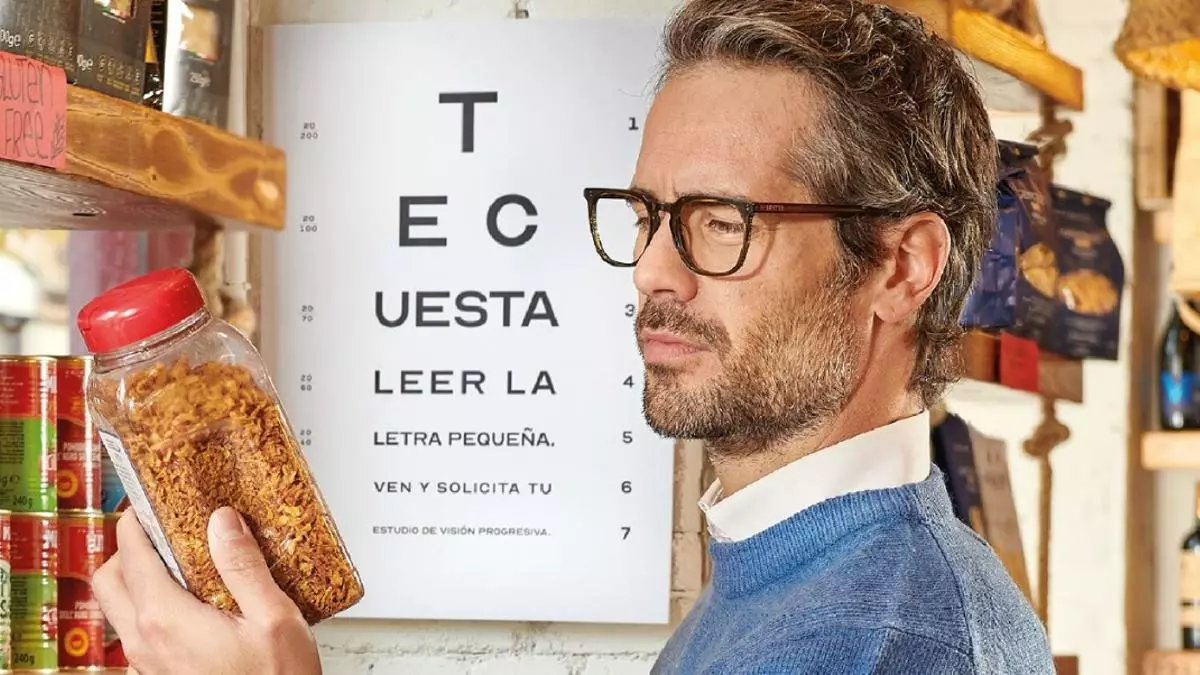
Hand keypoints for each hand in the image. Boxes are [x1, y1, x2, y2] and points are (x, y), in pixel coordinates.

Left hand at [93, 508, 321, 674]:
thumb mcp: (274, 617)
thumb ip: (244, 566)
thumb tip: (223, 522)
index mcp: (167, 619)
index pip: (131, 553)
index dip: (136, 520)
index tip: (151, 503)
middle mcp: (146, 644)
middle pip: (109, 580)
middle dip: (128, 549)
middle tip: (160, 532)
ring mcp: (148, 666)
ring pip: (120, 611)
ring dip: (137, 582)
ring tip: (180, 568)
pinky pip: (138, 637)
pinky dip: (151, 613)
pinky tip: (191, 609)